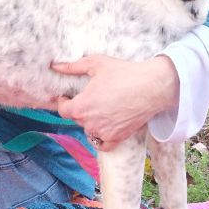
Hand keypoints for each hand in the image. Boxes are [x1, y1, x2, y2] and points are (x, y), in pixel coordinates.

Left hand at [51, 54, 179, 149]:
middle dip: (79, 108)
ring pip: (89, 129)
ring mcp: (104, 132)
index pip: (62, 110)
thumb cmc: (124, 73)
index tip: (68, 96)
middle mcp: (90, 123)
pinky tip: (103, 127)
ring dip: (90, 121)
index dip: (63, 102)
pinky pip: (102, 144)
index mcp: (82, 106)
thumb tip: (56, 66)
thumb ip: (73, 67)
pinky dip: (100, 138)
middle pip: (76, 118)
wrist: (152, 87)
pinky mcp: (118, 138)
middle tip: (89, 97)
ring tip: (100, 108)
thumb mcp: (96, 64)